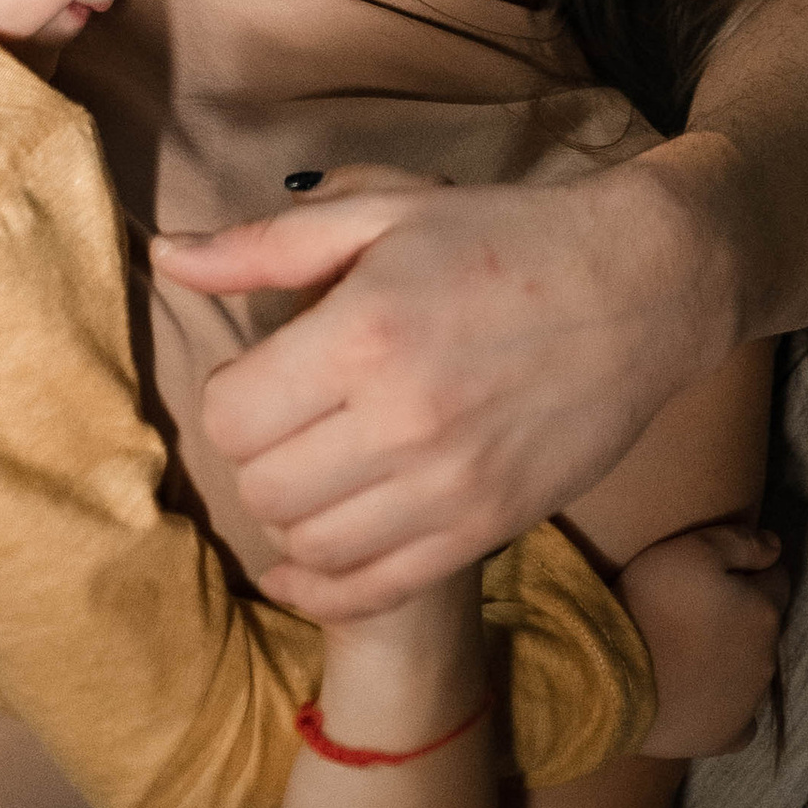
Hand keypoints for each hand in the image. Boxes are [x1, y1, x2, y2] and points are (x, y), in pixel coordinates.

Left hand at [150, 148, 737, 618]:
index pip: (231, 417)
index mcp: (365, 334)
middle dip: (261, 452)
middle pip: (262, 487)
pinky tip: (316, 554)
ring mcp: (448, 488)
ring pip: (308, 545)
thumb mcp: (385, 213)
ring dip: (296, 511)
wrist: (642, 287)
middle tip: (296, 416)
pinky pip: (370, 593)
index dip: (235, 395)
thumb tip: (165, 256)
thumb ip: (266, 245)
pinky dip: (326, 585)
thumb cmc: (505, 237)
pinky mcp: (486, 530)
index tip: (270, 371)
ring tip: (325, 463)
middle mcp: (401, 421)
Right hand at [624, 519, 789, 757]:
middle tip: (700, 612)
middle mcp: (767, 658)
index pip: (776, 580)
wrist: (613, 675)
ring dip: (735, 658)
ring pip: (753, 671)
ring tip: (693, 652)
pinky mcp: (725, 737)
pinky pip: (743, 723)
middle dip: (743, 615)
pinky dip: (730, 708)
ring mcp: (748, 703)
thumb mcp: (694, 548)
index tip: (720, 573)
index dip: (751, 571)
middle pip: (764, 626)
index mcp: (763, 610)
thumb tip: (775, 546)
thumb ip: (742, 543)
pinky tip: (706, 698)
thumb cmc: (652, 602)